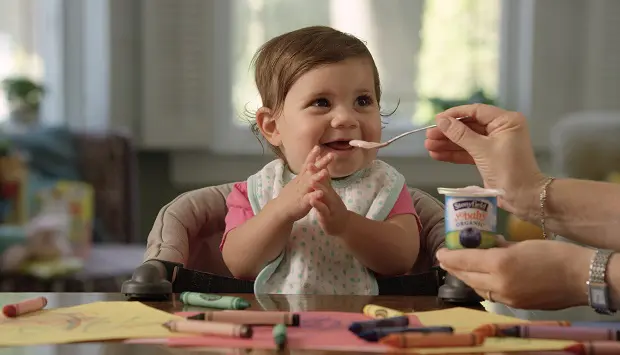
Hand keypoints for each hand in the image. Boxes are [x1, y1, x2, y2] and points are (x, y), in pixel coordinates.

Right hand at [276, 146, 332, 222]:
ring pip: (310, 183)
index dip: (312, 155)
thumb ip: (303, 175)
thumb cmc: (290, 197)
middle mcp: (301, 183)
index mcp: (301, 178)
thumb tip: (309, 165)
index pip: (307, 165)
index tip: (318, 146)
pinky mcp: (302, 203)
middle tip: (331, 155)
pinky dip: (314, 196)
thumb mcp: (296, 183)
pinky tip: (321, 193)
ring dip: (317, 177)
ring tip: (325, 172)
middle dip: (321, 163)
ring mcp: (301, 192)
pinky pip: (309, 199)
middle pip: (311, 170)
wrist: (280, 210)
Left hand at [308, 157, 349, 236]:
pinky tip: (312, 200)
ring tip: (312, 181)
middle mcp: (331, 196)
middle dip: (317, 174)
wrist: (344, 226)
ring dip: (319, 188)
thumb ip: (327, 183)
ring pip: (325, 196)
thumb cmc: (334, 209)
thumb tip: (324, 167)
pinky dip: (318, 205)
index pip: (324, 177)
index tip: (311, 158)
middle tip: (310, 165)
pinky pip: (323, 210)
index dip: (317, 168)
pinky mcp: (328, 217)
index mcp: (329, 191)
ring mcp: (331, 206)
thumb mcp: (330, 195)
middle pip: (324, 184)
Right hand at [424, 104, 545, 210]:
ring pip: (467, 140)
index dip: (455, 115)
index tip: (437, 119)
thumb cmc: (509, 170)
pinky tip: (438, 155)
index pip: (476, 111)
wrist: (523, 196)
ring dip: (448, 144)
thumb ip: (460, 134)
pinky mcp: (489, 157)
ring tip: (429, 146)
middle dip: (448, 132)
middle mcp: (501, 129)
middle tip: (429, 135)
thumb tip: (441, 121)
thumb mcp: (482, 149)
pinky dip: (454, 154)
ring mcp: (495, 144)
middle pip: (469, 126)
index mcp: (506, 121)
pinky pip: (469, 152)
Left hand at [436, 237, 592, 309]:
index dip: (450, 257)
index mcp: (499, 263)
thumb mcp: (522, 243)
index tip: (440, 252)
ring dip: (467, 279)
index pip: (465, 261)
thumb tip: (488, 245)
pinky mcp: (515, 305)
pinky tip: (481, 279)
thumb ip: (500, 246)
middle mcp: (499, 283)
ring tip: (460, 269)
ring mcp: (507, 297)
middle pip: (467, 277)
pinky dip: (483, 286)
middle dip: (454, 269)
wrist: (580, 277)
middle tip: (446, 260)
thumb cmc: (553, 254)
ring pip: (478, 288)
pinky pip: (491, 296)